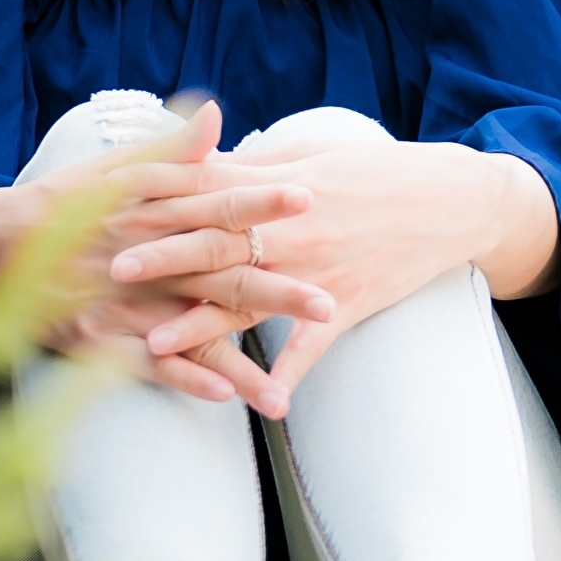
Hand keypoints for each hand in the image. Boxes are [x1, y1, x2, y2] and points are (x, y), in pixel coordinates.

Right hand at [0, 102, 335, 413]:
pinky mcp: (94, 338)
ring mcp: (118, 300)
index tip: (309, 197)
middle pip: (218, 271)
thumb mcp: (110, 170)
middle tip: (330, 299)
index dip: (262, 202)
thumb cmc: (56, 206)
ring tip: (283, 384)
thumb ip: (169, 148)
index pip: (216, 202)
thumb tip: (215, 112)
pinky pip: (145, 364)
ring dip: (239, 356)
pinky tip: (221, 396)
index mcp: (147, 209)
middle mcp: (140, 254)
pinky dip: (182, 378)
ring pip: (190, 330)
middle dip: (276, 289)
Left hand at [108, 133, 552, 404]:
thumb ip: (251, 165)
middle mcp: (293, 230)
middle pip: (215, 245)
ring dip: (200, 325)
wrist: (451, 201)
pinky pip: (312, 347)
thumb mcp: (312, 154)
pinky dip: (288, 376)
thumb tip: (195, 159)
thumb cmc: (377, 171)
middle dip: (161, 259)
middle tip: (111, 271)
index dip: (156, 200)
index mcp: (279, 188)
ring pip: (249, 303)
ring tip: (155, 344)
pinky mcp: (347, 305)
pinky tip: (264, 407)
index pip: (206, 192)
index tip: (108, 206)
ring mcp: (319, 271)